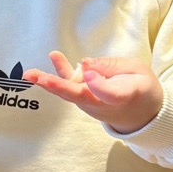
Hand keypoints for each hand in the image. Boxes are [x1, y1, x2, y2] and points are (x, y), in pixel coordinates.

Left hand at [24, 51, 162, 134]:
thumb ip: (112, 67)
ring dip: (49, 84)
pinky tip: (52, 57)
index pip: (109, 94)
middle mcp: (103, 104)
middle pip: (80, 96)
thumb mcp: (137, 71)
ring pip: (69, 94)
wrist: (142, 114)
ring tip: (30, 74)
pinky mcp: (83, 99)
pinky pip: (69, 88)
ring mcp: (90, 104)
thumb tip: (85, 63)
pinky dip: (58, 75)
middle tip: (41, 79)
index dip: (96, 84)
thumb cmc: (142, 89)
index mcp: (124, 97)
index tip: (87, 72)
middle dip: (59, 87)